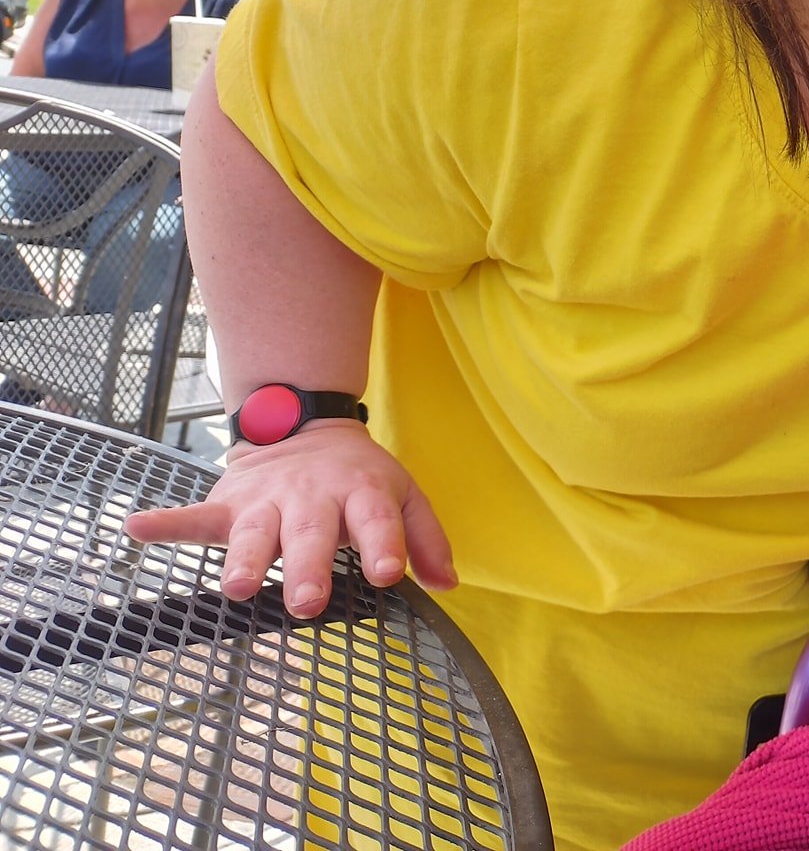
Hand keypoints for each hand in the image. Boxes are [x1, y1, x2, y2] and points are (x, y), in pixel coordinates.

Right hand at [123, 420, 455, 617]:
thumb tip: (449, 585)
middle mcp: (314, 498)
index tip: (389, 574)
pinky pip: (194, 515)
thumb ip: (426, 540)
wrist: (307, 427)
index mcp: (362, 494)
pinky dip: (166, 522)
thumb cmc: (362, 478)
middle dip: (309, 568)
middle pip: (311, 534)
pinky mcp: (230, 504)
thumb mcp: (405, 495)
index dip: (386, 546)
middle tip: (308, 603)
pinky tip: (138, 528)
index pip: (378, 521)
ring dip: (246, 560)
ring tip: (237, 587)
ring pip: (256, 533)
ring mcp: (268, 501)